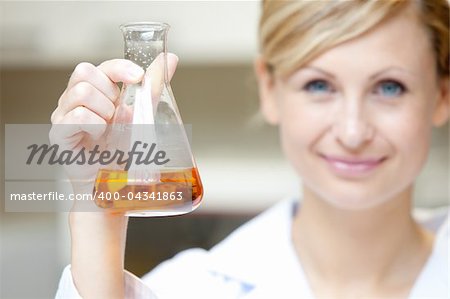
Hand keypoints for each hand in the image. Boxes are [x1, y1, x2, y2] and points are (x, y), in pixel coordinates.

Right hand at [54, 54, 177, 298]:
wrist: (114, 182)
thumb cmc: (124, 148)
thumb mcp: (142, 113)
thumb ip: (152, 86)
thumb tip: (172, 59)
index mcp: (94, 91)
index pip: (100, 66)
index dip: (119, 68)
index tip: (138, 77)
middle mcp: (74, 99)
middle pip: (85, 73)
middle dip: (110, 94)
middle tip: (118, 116)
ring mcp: (63, 114)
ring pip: (82, 93)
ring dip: (105, 112)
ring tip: (109, 130)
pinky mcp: (59, 133)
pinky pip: (75, 116)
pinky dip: (94, 125)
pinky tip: (100, 136)